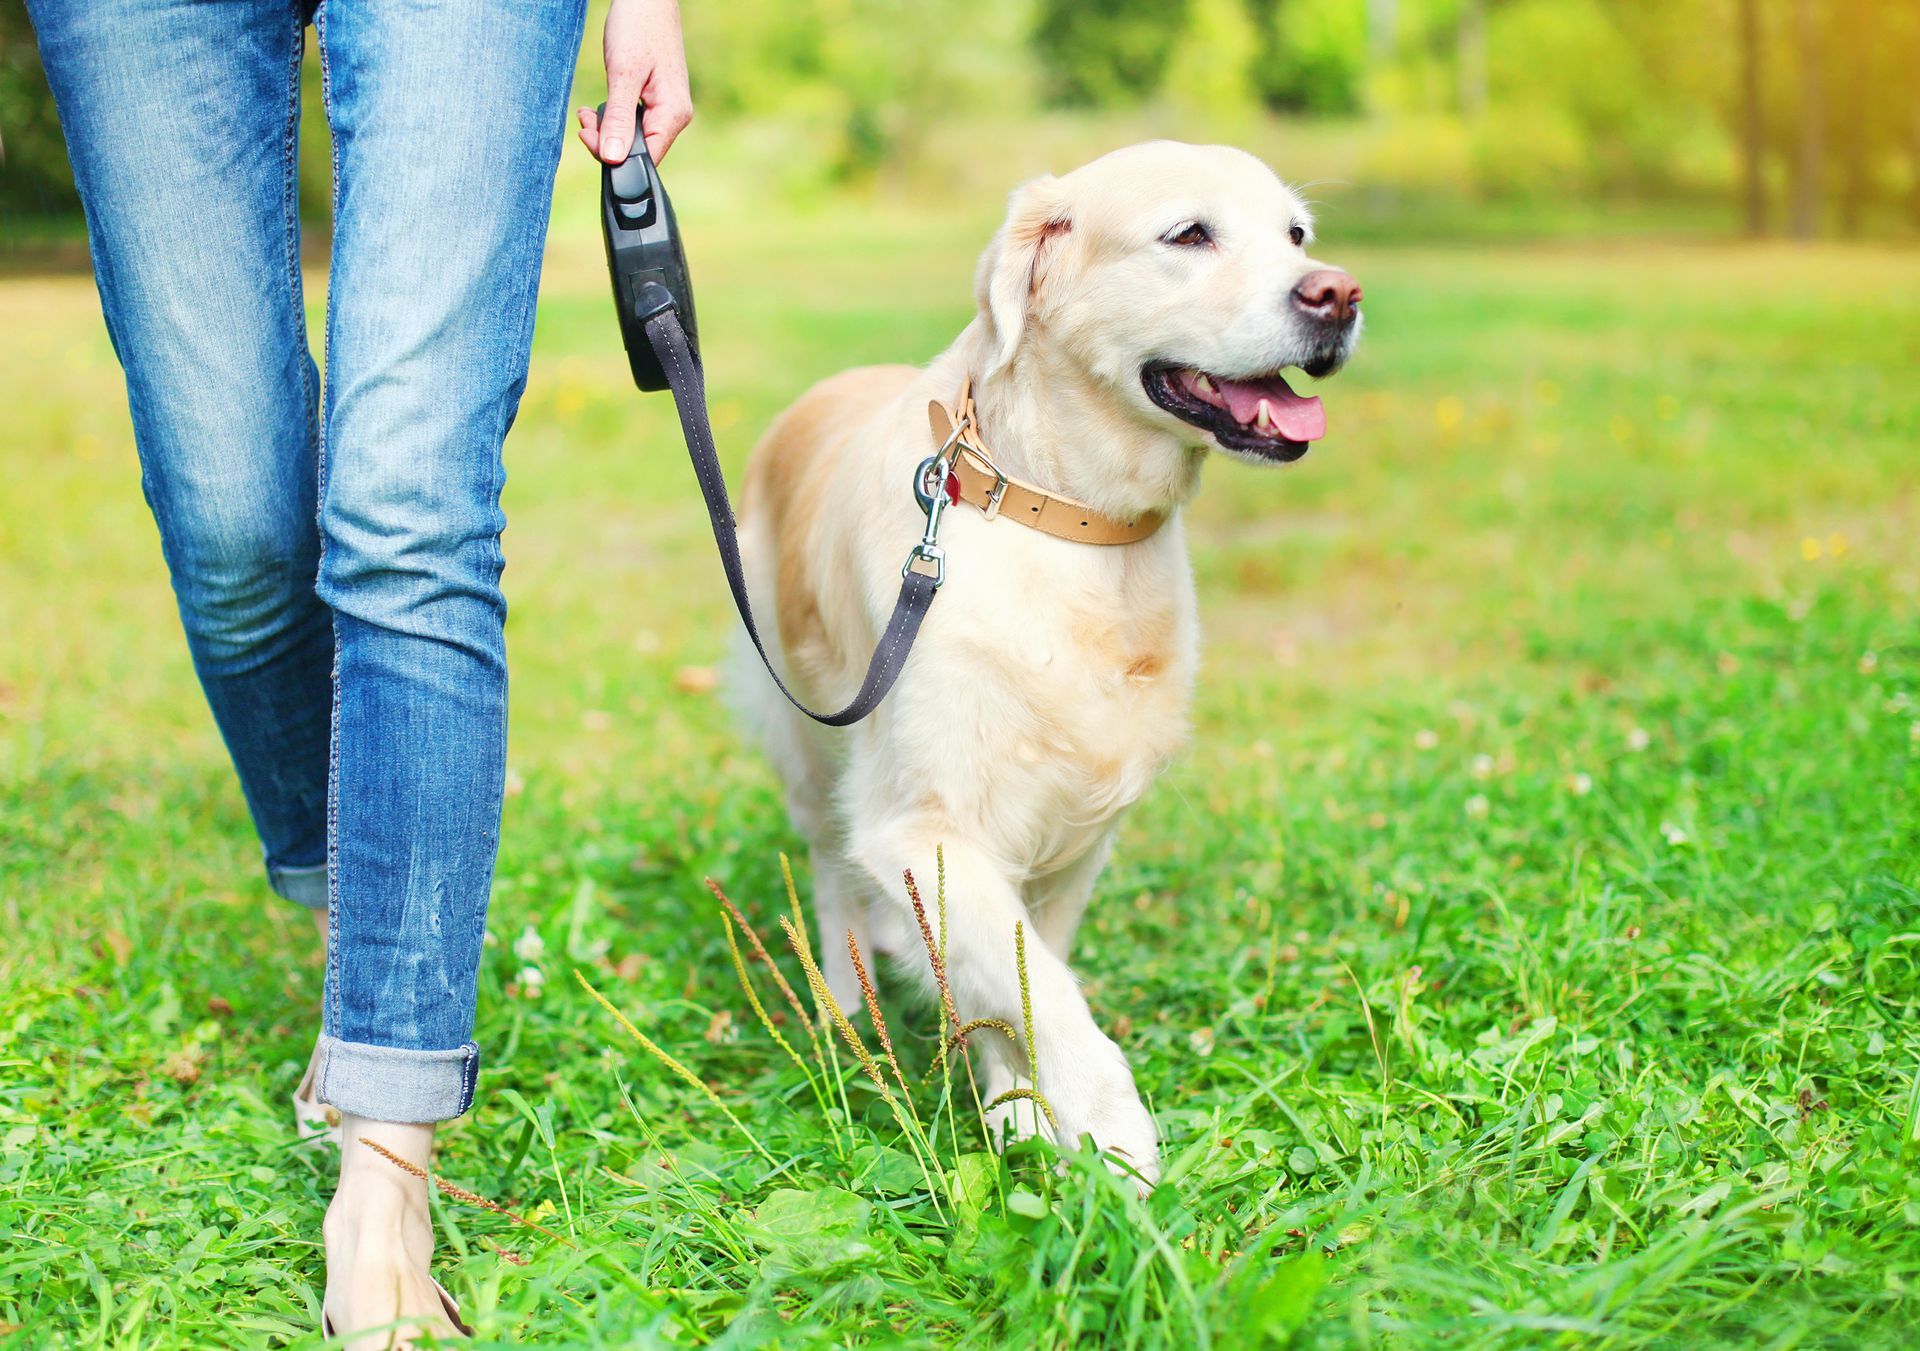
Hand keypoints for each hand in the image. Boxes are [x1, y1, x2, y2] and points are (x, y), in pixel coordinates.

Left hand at [577, 0, 691, 164]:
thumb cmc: (638, 27)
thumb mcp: (623, 75)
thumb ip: (619, 119)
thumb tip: (613, 158)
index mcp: (674, 114)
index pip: (645, 157)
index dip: (614, 155)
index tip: (588, 135)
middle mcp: (675, 117)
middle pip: (639, 151)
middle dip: (607, 141)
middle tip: (585, 121)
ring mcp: (667, 110)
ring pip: (634, 138)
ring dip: (608, 130)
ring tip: (589, 113)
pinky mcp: (656, 102)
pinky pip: (635, 124)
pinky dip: (615, 119)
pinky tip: (603, 106)